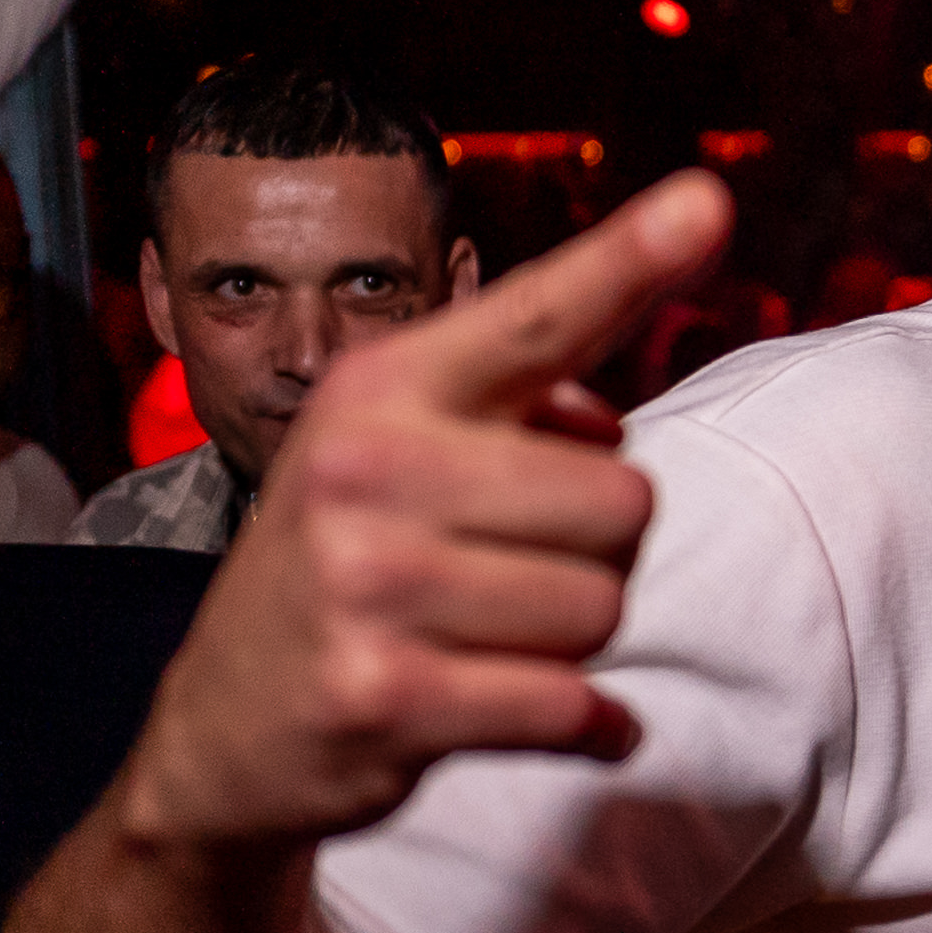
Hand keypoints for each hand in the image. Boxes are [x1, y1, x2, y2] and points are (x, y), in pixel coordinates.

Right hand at [119, 172, 733, 850]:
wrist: (222, 730)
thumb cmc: (350, 570)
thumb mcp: (398, 459)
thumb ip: (514, 412)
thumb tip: (613, 426)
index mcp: (383, 389)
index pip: (540, 316)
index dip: (631, 260)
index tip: (709, 202)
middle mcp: (370, 468)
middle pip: (626, 500)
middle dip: (595, 551)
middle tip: (501, 574)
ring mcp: (370, 583)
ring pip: (605, 605)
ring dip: (571, 641)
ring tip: (482, 639)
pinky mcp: (388, 696)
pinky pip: (569, 704)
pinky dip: (578, 726)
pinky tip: (515, 713)